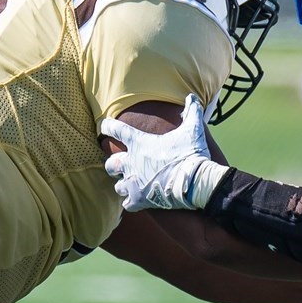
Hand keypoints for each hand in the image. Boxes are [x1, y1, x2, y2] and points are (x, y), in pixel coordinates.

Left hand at [102, 94, 223, 210]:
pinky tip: (139, 202)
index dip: (108, 127)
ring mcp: (133, 183)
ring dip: (124, 185)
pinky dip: (133, 203)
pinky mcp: (139, 200)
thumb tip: (192, 97)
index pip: (115, 130)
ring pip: (118, 186)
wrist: (195, 181)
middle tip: (123, 166)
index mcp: (139, 143)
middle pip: (110, 164)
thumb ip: (191, 112)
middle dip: (114, 165)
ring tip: (132, 186)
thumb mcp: (193, 129)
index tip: (106, 126)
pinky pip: (128, 205)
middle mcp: (131, 163)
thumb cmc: (191, 153)